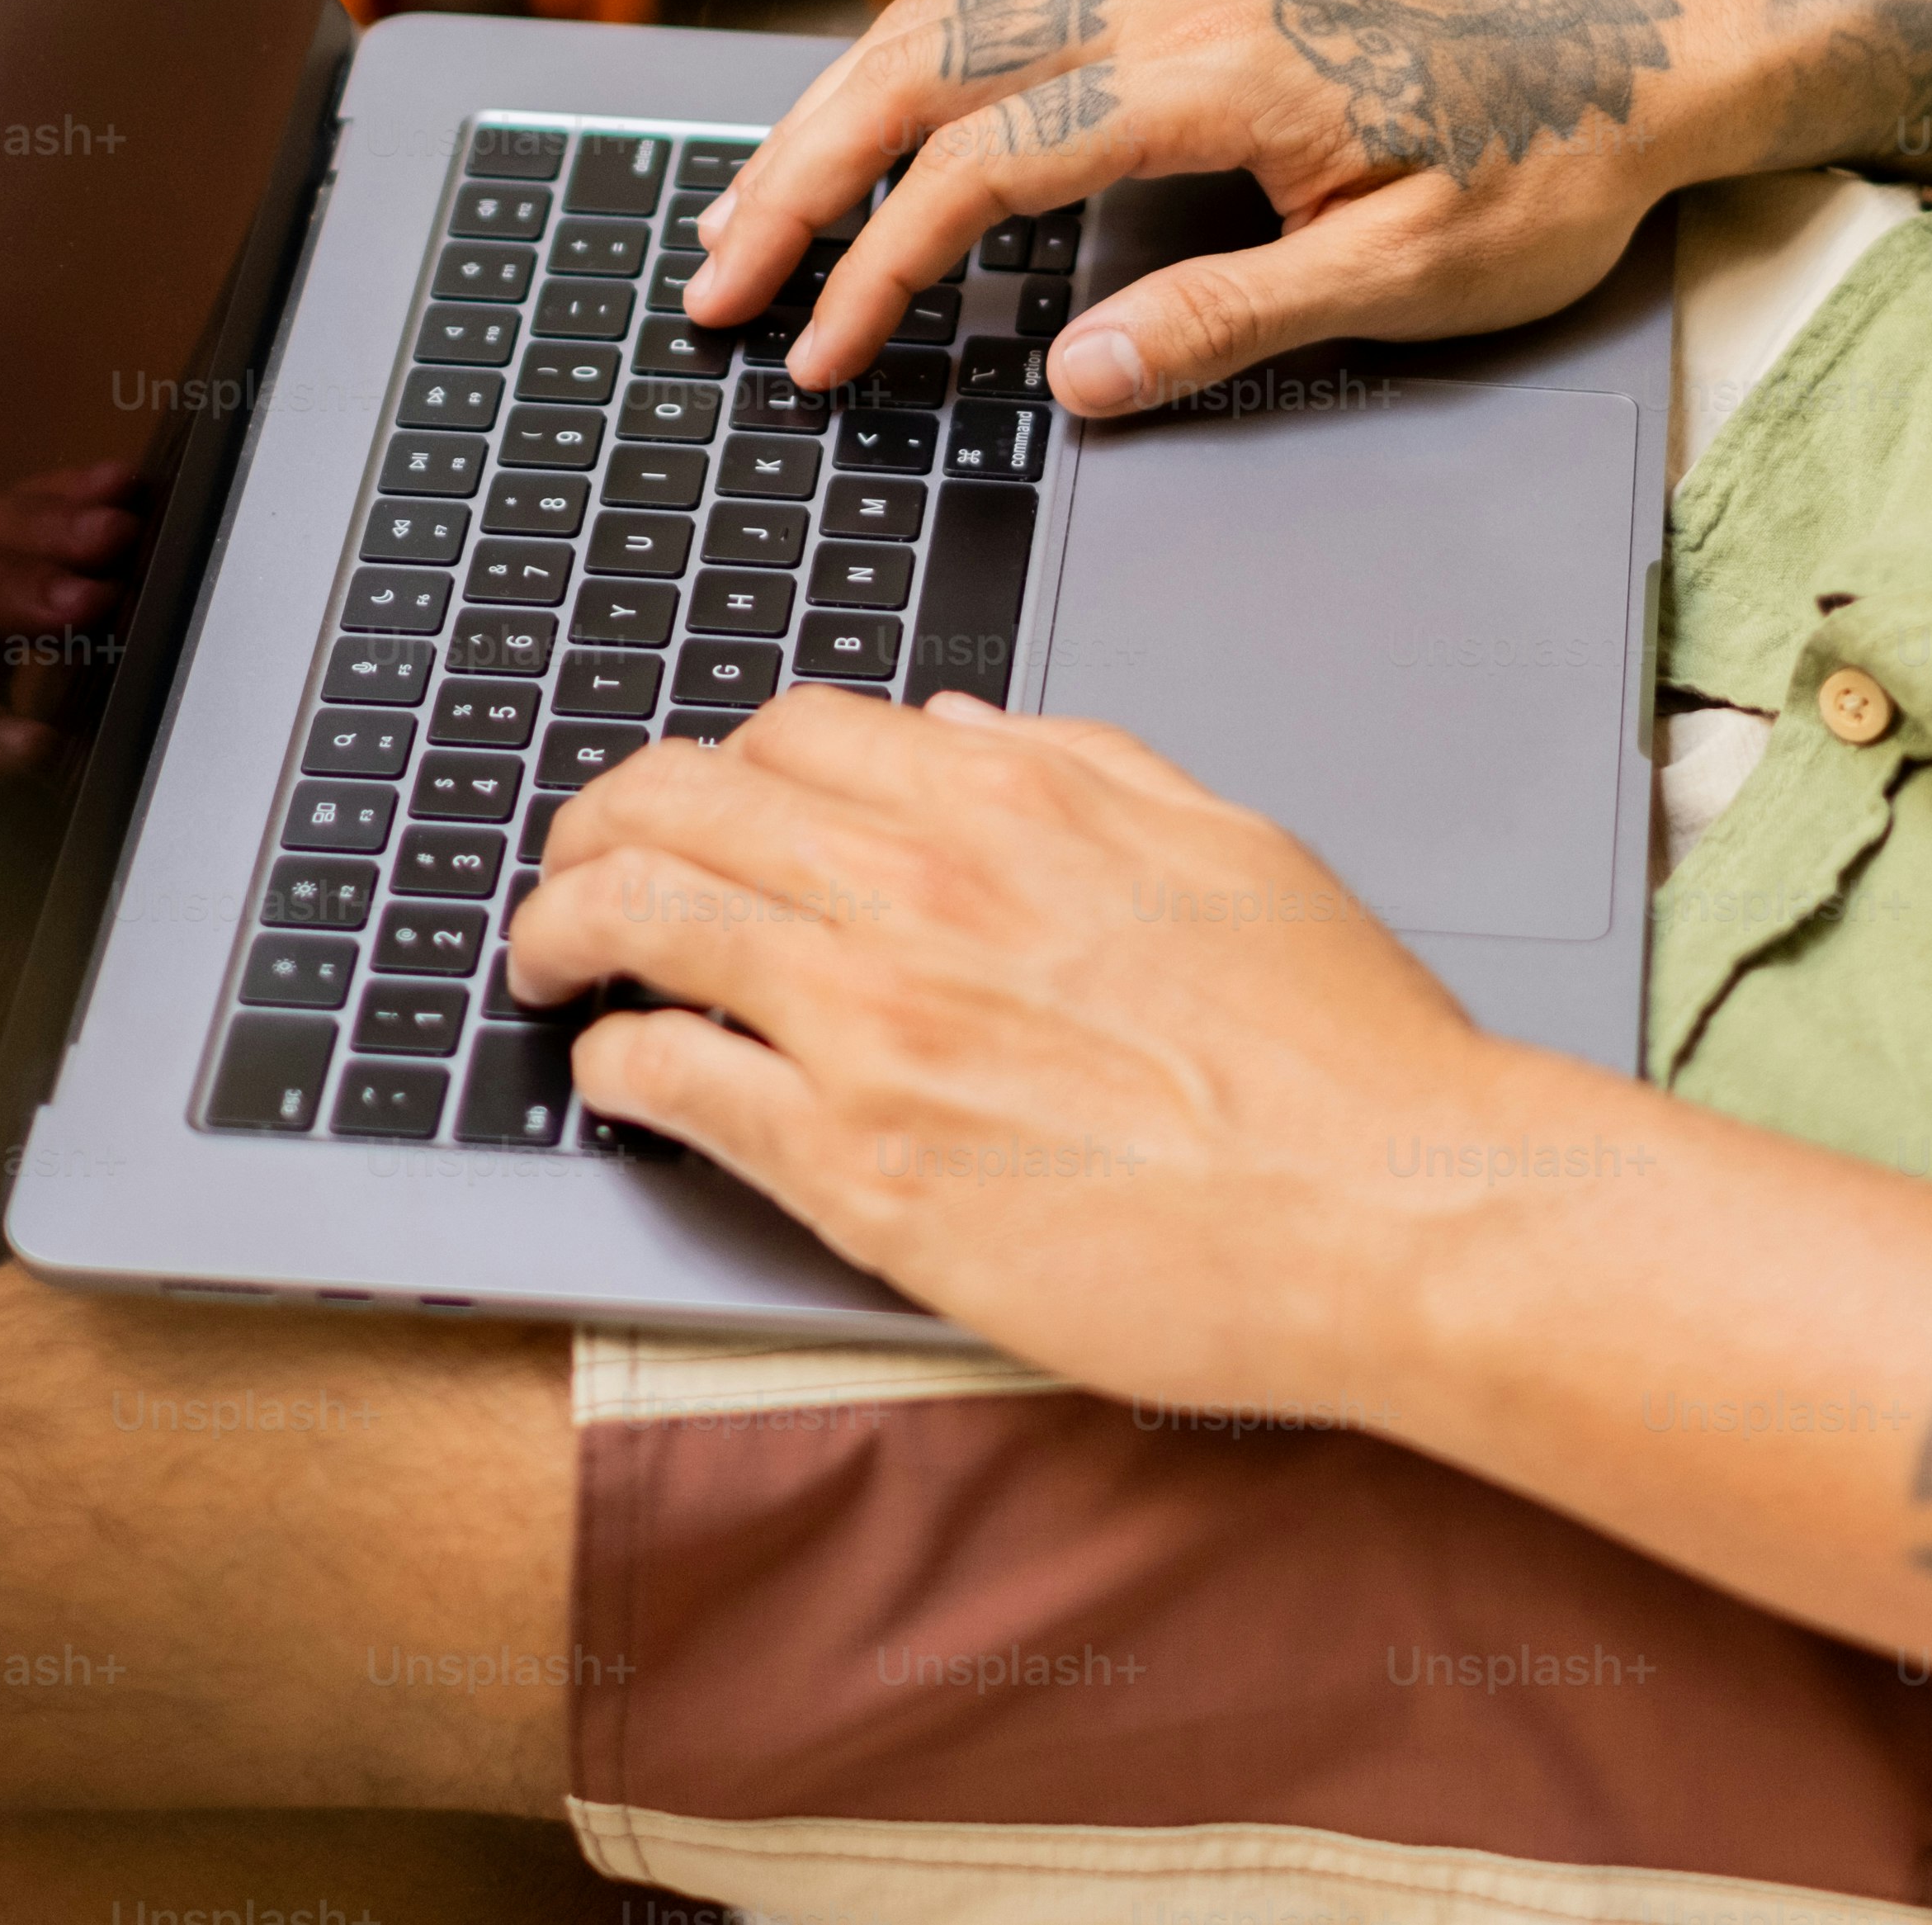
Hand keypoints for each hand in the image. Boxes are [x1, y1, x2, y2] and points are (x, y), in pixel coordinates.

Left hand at [502, 688, 1605, 1409]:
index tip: (695, 813)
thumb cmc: (1337, 1047)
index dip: (714, 771)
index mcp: (1011, 799)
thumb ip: (1079, 765)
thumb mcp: (1223, 842)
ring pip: (640, 926)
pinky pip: (672, 1087)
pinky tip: (614, 1080)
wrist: (1391, 1205)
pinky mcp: (857, 1171)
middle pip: (674, 810)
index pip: (787, 737)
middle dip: (591, 832)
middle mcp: (920, 889)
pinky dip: (616, 1070)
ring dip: (561, 933)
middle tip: (569, 877)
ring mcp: (876, 1029)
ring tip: (540, 966)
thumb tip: (955, 725)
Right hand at [678, 0, 1724, 412]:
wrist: (1633, 52)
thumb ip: (1231, 321)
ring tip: (747, 217)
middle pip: (921, 70)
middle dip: (798, 177)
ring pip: (944, 25)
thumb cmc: (1543, 164)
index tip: (818, 358)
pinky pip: (1000, 18)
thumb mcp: (1407, 274)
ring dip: (831, 119)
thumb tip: (1076, 380)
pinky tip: (864, 147)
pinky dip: (905, 84)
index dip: (879, 268)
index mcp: (1212, 70)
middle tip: (712, 285)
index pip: (984, 167)